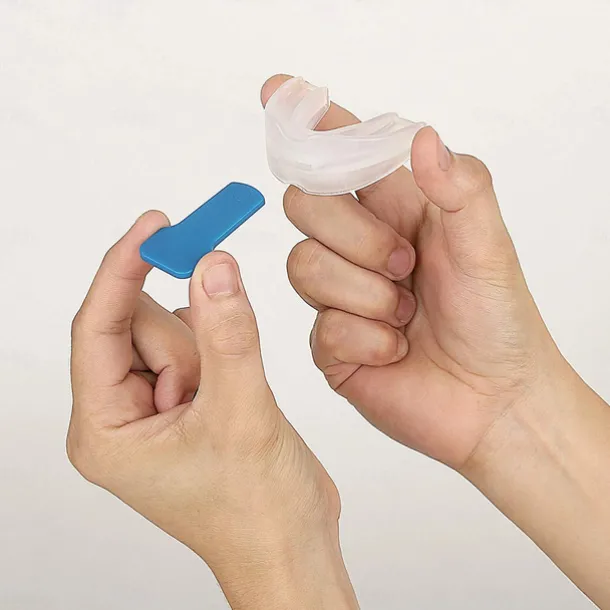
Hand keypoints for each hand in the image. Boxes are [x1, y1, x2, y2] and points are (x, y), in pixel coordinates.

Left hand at [68, 212, 357, 609]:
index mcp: (105, 430)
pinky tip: (237, 392)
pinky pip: (195, 345)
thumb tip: (213, 266)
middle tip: (223, 369)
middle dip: (187, 337)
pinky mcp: (187, 402)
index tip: (154, 225)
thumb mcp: (241, 414)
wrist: (293, 545)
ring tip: (234, 402)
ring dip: (210, 350)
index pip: (97, 329)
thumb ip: (226, 334)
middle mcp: (121, 417)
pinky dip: (220, 350)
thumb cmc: (257, 511)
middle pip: (137, 327)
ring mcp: (155, 409)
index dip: (123, 270)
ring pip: (172, 331)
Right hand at [261, 75, 562, 471]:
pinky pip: (321, 326)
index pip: (343, 156)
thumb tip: (422, 138)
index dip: (311, 125)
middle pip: (305, 204)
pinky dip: (368, 338)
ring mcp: (341, 294)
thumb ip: (460, 187)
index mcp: (397, 211)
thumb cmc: (498, 320)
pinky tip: (397, 349)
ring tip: (407, 316)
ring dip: (366, 294)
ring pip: (304, 265)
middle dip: (355, 235)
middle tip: (405, 264)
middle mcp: (361, 246)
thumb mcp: (489, 246)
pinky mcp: (331, 342)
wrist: (493, 402)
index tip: (276, 92)